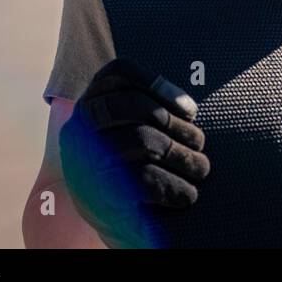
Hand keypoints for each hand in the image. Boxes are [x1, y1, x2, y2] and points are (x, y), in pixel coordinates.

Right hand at [58, 58, 208, 247]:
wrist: (100, 210)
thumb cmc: (128, 157)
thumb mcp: (130, 125)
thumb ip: (149, 107)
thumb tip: (190, 111)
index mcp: (90, 100)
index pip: (119, 71)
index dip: (158, 83)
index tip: (191, 110)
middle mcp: (79, 125)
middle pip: (135, 106)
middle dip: (176, 124)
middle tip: (200, 142)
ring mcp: (82, 158)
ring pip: (143, 140)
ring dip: (182, 155)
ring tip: (202, 167)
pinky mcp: (93, 192)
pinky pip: (142, 180)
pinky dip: (173, 187)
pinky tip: (187, 194)